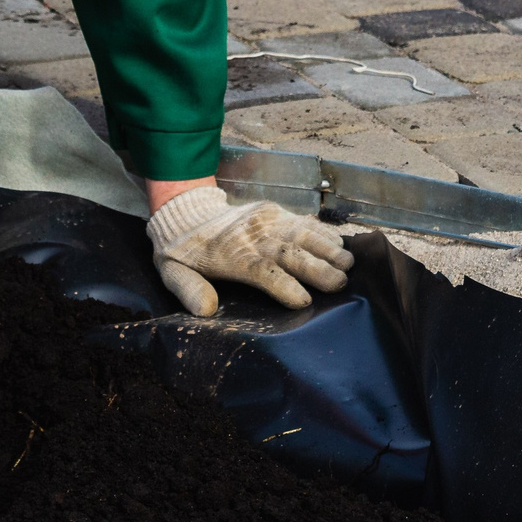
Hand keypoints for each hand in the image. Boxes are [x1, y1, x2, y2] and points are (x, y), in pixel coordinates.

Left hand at [147, 185, 353, 316]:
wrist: (186, 212)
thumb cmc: (183, 252)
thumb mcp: (173, 272)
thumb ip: (188, 290)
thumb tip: (206, 310)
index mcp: (231, 254)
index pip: (262, 271)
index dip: (283, 286)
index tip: (304, 301)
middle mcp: (253, 235)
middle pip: (289, 252)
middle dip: (317, 268)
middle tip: (340, 283)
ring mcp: (266, 220)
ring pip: (301, 233)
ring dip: (327, 248)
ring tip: (348, 264)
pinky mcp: (273, 212)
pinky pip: (302, 221)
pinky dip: (323, 232)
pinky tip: (341, 244)